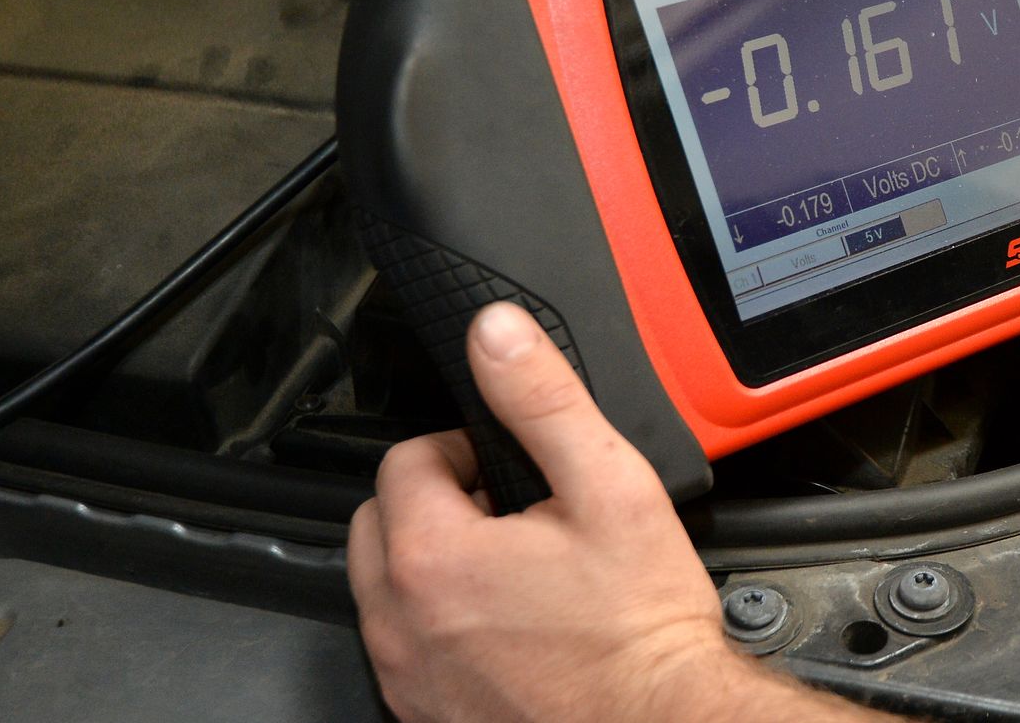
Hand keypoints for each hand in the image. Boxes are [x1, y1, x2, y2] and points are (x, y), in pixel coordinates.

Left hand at [347, 302, 735, 721]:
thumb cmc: (639, 631)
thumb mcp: (610, 489)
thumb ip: (544, 402)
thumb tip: (499, 334)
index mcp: (433, 556)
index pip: (404, 460)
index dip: (463, 448)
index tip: (508, 466)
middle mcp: (401, 622)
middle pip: (380, 522)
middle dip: (437, 503)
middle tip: (512, 512)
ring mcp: (407, 676)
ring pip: (386, 589)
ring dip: (433, 564)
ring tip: (516, 568)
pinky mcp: (424, 714)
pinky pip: (405, 649)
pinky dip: (440, 626)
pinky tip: (508, 624)